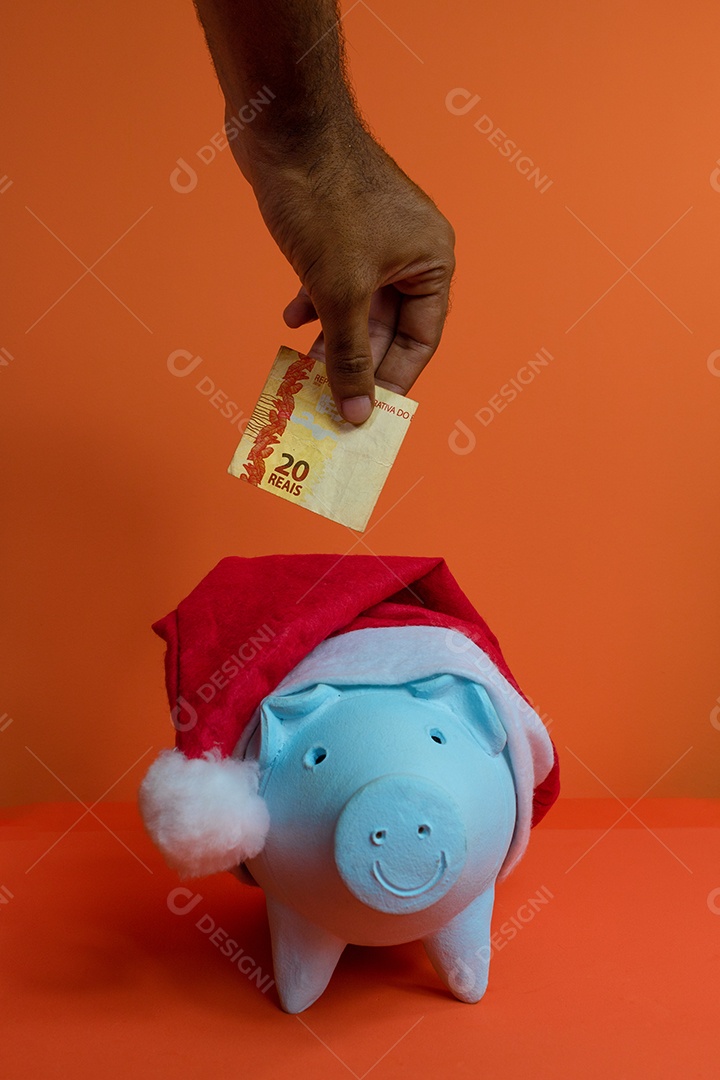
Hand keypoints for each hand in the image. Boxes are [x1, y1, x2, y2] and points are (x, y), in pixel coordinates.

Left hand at [236, 120, 454, 423]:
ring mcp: (373, 239)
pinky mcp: (338, 228)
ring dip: (331, 338)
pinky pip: (333, 280)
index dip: (395, 379)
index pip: (421, 339)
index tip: (370, 413)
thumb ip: (350, 357)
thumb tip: (358, 412)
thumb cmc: (325, 200)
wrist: (284, 123)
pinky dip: (314, 303)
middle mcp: (410, 251)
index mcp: (431, 261)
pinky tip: (291, 318)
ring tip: (305, 370)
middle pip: (387, 327)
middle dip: (355, 362)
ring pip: (356, 306)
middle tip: (328, 399)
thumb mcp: (340, 292)